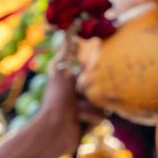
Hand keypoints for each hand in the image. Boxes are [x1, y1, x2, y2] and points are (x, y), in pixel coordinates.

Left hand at [39, 40, 105, 155]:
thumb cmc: (55, 99)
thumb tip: (69, 30)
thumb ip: (66, 51)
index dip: (96, 72)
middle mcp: (84, 93)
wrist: (54, 128)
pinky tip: (78, 120)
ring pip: (104, 103)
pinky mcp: (93, 123)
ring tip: (75, 111)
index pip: (96, 71)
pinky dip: (89, 118)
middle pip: (103, 87)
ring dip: (88, 107)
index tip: (88, 74)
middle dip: (89, 92)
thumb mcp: (60, 70)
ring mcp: (89, 109)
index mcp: (77, 80)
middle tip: (77, 95)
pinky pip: (102, 116)